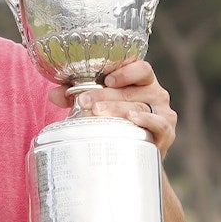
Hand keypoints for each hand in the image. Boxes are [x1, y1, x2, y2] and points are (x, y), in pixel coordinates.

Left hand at [47, 60, 177, 157]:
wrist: (134, 154)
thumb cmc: (116, 121)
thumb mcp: (98, 104)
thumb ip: (76, 96)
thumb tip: (53, 94)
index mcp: (141, 80)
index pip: (140, 68)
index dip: (125, 71)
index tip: (106, 79)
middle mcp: (155, 93)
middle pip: (132, 89)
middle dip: (106, 95)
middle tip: (84, 101)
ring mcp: (163, 112)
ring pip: (141, 106)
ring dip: (118, 108)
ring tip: (98, 112)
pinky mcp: (167, 132)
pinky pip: (159, 124)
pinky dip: (146, 120)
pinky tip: (132, 118)